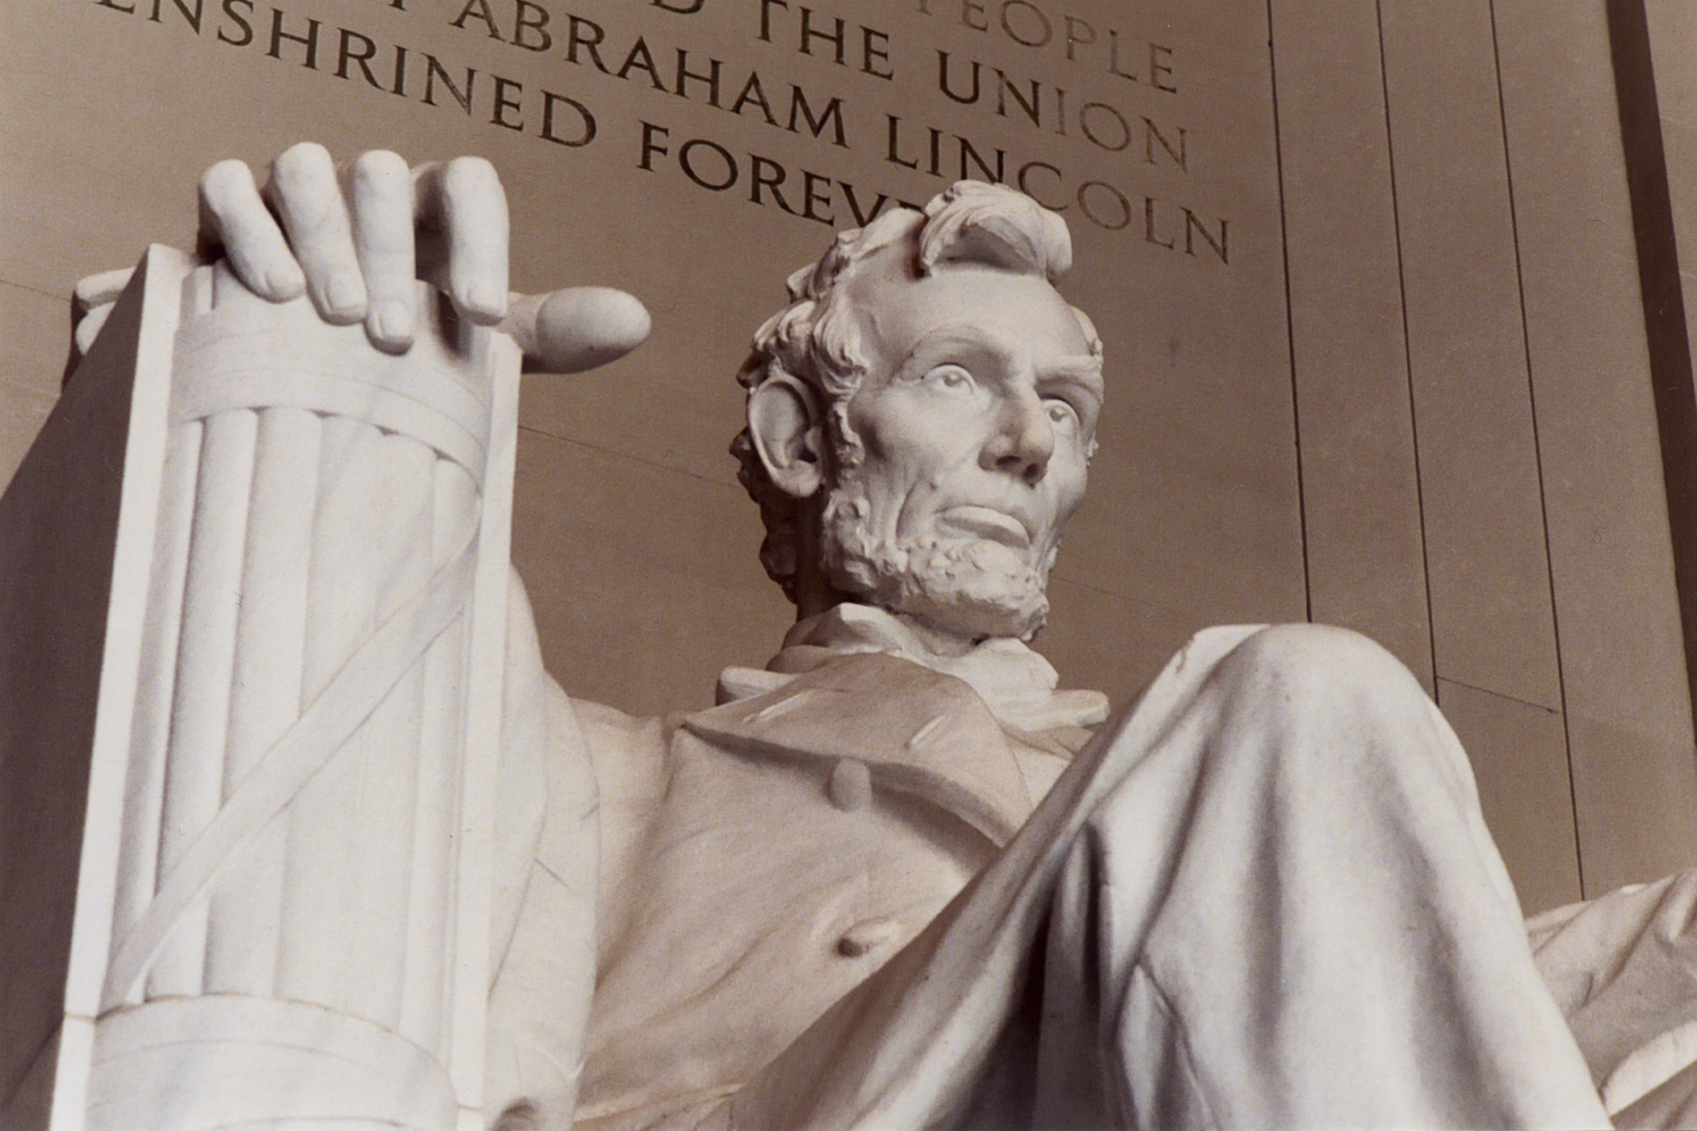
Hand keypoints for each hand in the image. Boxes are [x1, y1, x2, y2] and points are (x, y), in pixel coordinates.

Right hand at [196, 144, 648, 370]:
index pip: (468, 184)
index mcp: (435, 212)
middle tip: (391, 336)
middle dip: (390, 252)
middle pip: (383, 175)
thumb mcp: (483, 347)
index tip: (483, 316)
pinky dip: (251, 228)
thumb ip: (554, 331)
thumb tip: (640, 322)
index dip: (482, 239)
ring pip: (307, 168)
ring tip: (337, 316)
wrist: (301, 375)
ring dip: (324, 235)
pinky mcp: (230, 209)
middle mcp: (368, 190)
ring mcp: (297, 192)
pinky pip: (229, 185)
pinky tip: (274, 290)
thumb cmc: (406, 353)